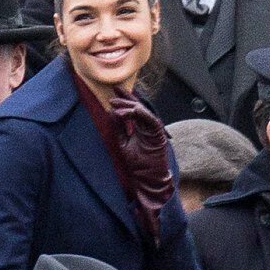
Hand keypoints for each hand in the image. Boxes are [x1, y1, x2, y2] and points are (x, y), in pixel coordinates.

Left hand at [109, 89, 173, 241]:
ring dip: (130, 107)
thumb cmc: (137, 163)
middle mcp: (147, 125)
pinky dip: (140, 114)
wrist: (148, 177)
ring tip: (116, 105)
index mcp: (140, 126)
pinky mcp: (158, 132)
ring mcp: (153, 128)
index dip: (124, 99)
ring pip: (143, 111)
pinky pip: (150, 119)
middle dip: (126, 98)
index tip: (113, 92)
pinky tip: (130, 111)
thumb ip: (118, 129)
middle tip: (114, 93)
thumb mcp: (123, 143)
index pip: (132, 109)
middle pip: (138, 106)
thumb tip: (111, 113)